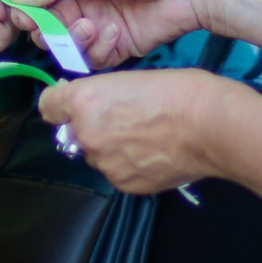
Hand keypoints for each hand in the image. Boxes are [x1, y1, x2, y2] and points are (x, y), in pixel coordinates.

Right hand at [20, 0, 220, 69]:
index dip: (28, 9)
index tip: (29, 19)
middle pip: (47, 24)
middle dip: (52, 29)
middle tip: (67, 25)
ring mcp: (98, 21)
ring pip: (67, 45)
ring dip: (76, 40)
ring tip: (94, 28)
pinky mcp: (116, 44)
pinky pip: (92, 58)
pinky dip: (98, 50)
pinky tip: (116, 34)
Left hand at [41, 66, 221, 195]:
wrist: (212, 126)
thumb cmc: (181, 92)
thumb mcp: (132, 79)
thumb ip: (102, 95)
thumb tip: (90, 108)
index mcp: (85, 100)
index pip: (49, 106)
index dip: (62, 103)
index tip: (73, 103)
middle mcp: (87, 134)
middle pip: (75, 133)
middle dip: (92, 127)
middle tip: (126, 118)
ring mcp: (105, 162)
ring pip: (97, 155)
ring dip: (111, 148)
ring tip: (146, 136)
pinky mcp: (124, 183)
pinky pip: (117, 173)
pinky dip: (130, 165)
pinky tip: (154, 152)